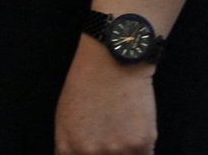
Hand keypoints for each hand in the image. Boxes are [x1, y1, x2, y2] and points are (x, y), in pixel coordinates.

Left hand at [54, 39, 156, 153]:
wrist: (110, 61)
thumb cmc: (85, 83)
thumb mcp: (65, 115)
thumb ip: (71, 145)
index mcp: (68, 146)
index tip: (95, 150)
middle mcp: (89, 152)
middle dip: (108, 152)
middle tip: (111, 136)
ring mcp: (116, 151)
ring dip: (125, 151)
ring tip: (122, 132)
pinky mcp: (141, 146)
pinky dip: (141, 150)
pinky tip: (135, 130)